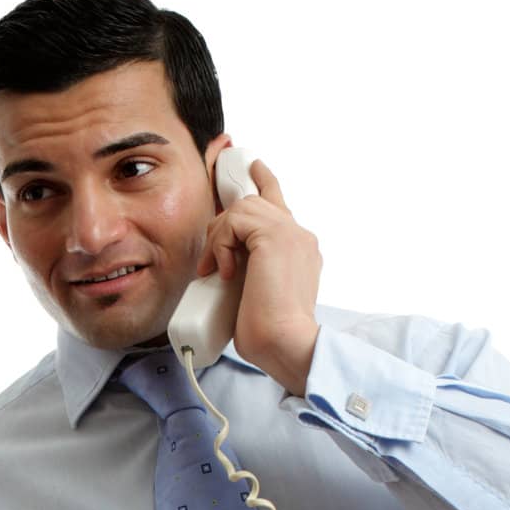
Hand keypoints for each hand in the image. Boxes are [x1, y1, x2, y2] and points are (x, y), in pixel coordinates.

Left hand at [195, 157, 321, 395]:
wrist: (286, 343)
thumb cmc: (269, 332)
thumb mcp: (254, 292)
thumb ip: (247, 267)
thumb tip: (222, 262)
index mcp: (299, 248)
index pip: (279, 204)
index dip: (264, 181)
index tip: (254, 166)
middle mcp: (300, 235)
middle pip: (254, 200)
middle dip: (222, 221)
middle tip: (209, 260)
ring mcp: (291, 233)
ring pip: (241, 210)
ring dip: (218, 240)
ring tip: (214, 272)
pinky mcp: (276, 236)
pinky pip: (236, 221)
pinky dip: (221, 245)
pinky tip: (224, 272)